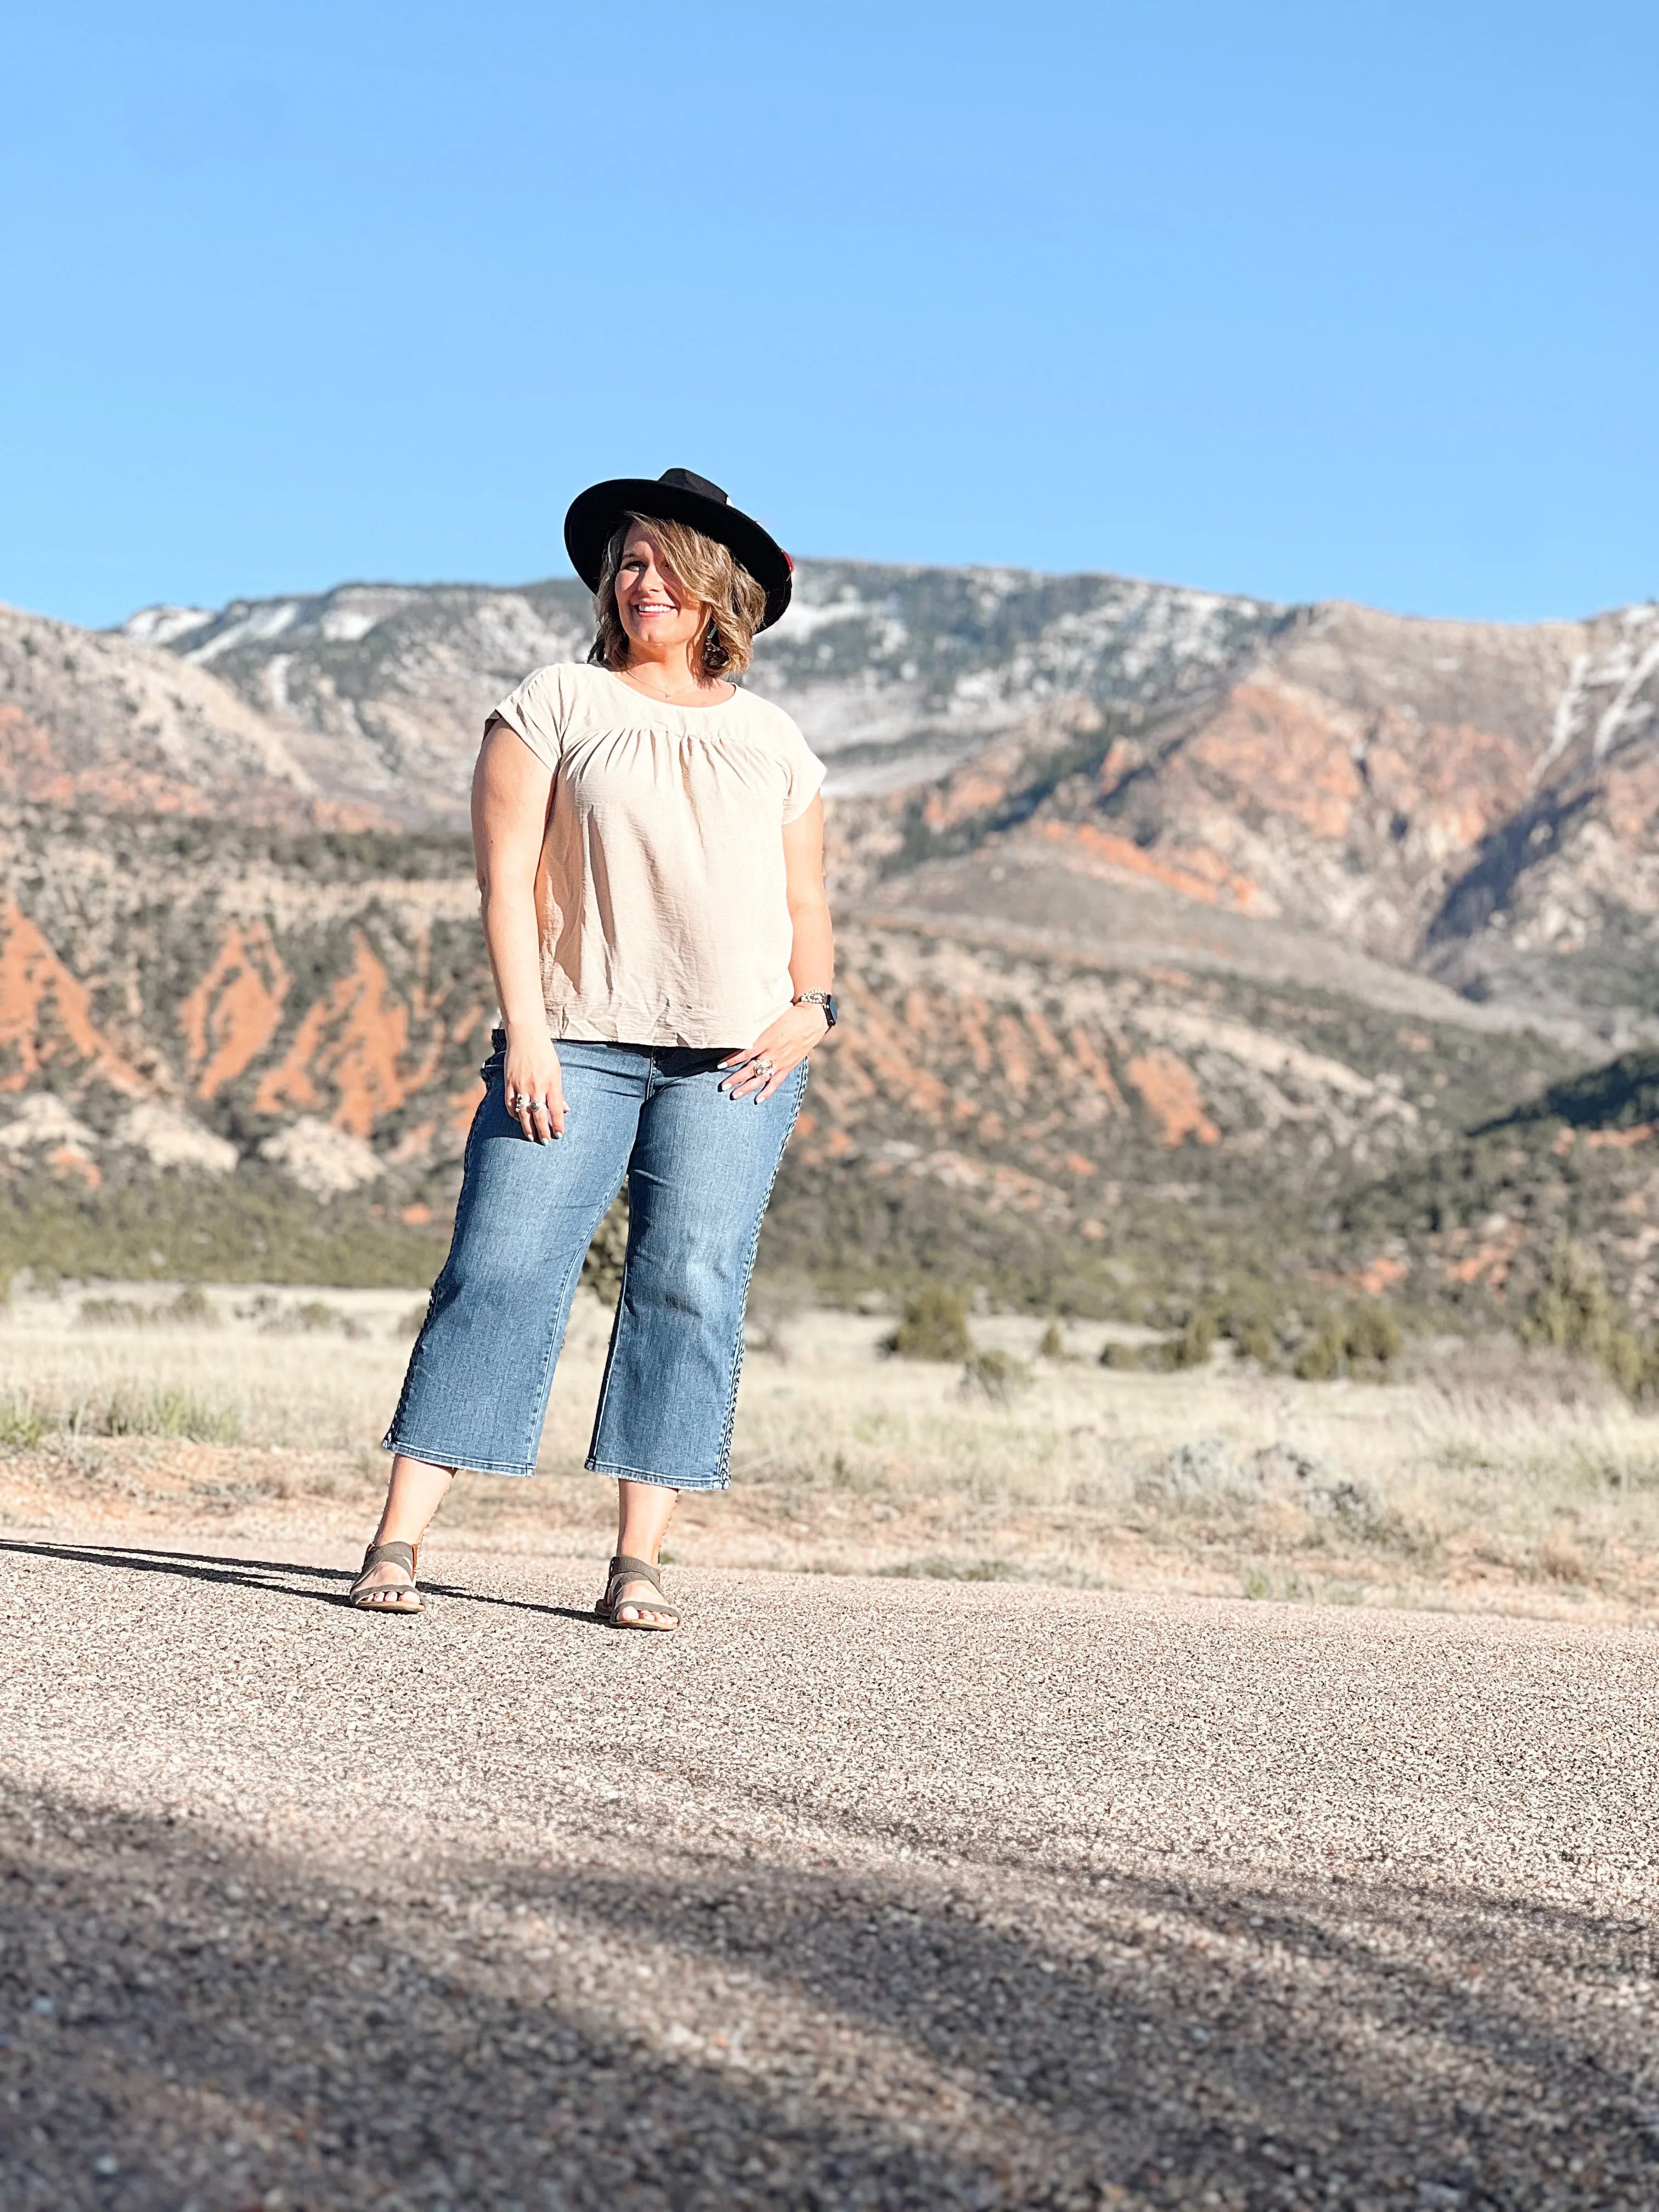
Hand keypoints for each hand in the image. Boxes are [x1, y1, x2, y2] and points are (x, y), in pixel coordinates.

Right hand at [502, 1026, 567, 1141]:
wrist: (526, 1036)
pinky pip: (511, 1104)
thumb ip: (559, 1092)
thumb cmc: (545, 1053)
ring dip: (528, 1127)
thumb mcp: (557, 1071)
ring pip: (524, 1113)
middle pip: (540, 1115)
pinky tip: (518, 1119)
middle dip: (543, 1131)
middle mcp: (537, 1086)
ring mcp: (521, 1085)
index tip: (559, 1135)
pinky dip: (514, 1114)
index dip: (557, 1125)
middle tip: (545, 1142)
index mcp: (552, 1083)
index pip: (556, 1110)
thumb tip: (565, 1109)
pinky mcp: (509, 1083)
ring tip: (531, 1137)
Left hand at [719, 1003, 827, 1102]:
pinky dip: (767, 1091)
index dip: (731, 1060)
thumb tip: (741, 1032)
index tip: (719, 1066)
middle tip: (723, 1086)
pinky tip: (758, 1100)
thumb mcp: (771, 1019)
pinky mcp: (788, 1066)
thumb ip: (757, 1029)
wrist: (812, 1019)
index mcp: (766, 1039)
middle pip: (750, 1069)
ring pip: (761, 1077)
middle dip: (735, 1078)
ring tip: (734, 1095)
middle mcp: (772, 1052)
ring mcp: (780, 1061)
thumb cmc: (790, 1015)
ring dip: (747, 1087)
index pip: (744, 1053)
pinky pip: (776, 1081)